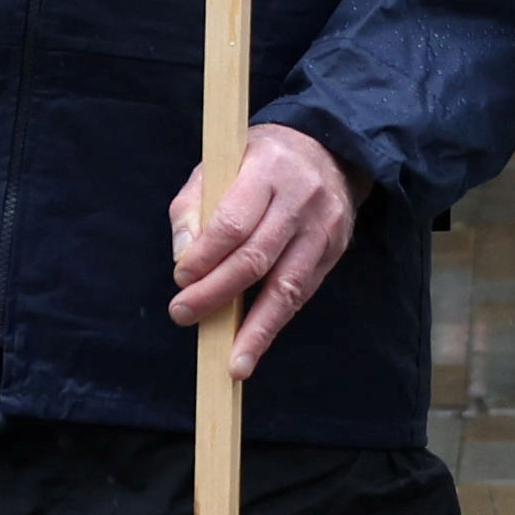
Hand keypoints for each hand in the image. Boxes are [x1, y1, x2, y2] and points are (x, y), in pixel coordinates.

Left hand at [163, 120, 364, 378]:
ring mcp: (322, 229)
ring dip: (256, 329)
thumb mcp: (220, 163)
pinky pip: (302, 294)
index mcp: (267, 170)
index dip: (206, 256)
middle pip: (256, 258)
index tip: (180, 277)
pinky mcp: (334, 252)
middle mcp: (300, 200)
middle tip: (183, 314)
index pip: (233, 222)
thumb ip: (193, 205)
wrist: (329, 150)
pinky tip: (254, 345)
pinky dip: (275, 322)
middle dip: (216, 293)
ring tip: (233, 364)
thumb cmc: (260, 160)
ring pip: (287, 287)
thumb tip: (181, 257)